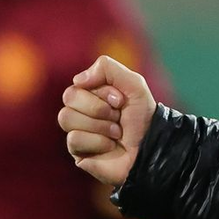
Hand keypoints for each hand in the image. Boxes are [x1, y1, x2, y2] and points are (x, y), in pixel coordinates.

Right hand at [58, 55, 156, 186]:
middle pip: (69, 97)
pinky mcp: (76, 150)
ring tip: (116, 133)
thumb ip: (107, 68)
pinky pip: (74, 139)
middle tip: (117, 117)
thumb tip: (77, 80)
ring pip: (66, 117)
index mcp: (91, 92)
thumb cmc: (143, 117)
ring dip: (99, 125)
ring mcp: (77, 130)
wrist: (151, 149)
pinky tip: (109, 146)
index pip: (79, 84)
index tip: (121, 101)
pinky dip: (97, 142)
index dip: (102, 92)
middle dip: (98, 108)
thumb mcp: (133, 84)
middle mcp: (80, 109)